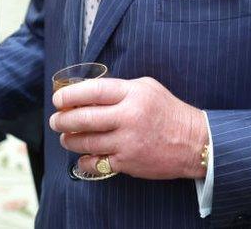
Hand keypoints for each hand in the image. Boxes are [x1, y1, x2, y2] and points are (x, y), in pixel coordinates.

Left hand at [50, 77, 207, 179]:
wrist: (194, 142)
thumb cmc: (168, 111)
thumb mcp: (146, 88)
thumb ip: (118, 88)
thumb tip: (87, 91)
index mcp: (132, 94)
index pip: (93, 91)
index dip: (70, 95)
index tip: (59, 99)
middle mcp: (129, 117)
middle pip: (84, 118)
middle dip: (63, 120)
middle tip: (56, 120)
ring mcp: (128, 142)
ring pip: (87, 141)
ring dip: (70, 140)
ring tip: (65, 137)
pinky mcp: (128, 162)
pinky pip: (97, 163)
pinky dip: (85, 160)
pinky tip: (82, 156)